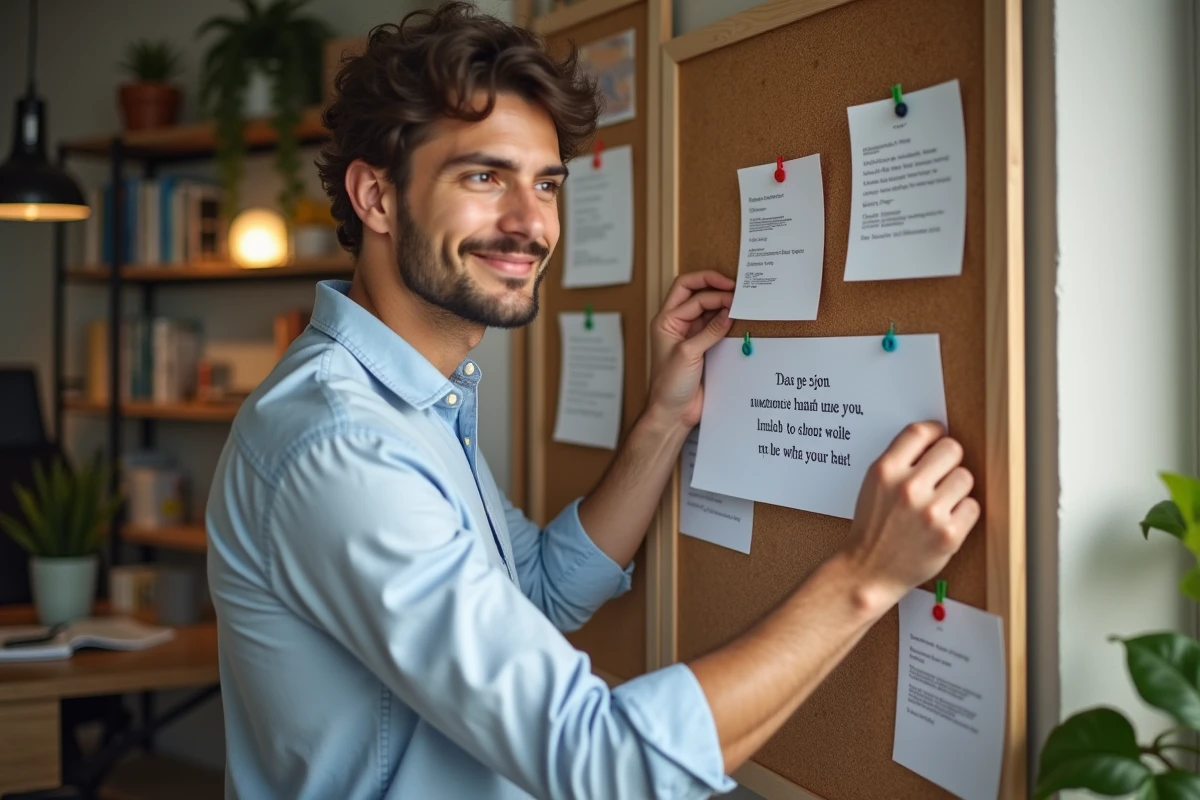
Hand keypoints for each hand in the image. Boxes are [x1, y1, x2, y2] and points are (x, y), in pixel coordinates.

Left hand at [646, 271, 734, 428]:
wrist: (673, 412)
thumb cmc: (669, 385)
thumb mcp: (689, 354)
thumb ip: (709, 331)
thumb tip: (729, 312)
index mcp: (665, 321)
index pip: (690, 295)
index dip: (712, 291)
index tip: (731, 291)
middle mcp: (676, 324)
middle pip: (694, 294)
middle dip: (714, 287)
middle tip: (736, 288)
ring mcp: (689, 335)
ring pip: (706, 309)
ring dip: (722, 304)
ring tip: (740, 302)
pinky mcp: (701, 347)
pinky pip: (714, 327)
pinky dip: (725, 321)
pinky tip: (737, 319)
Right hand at [842, 421, 979, 608]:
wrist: (868, 571)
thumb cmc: (872, 528)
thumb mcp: (873, 486)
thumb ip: (898, 462)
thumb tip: (933, 441)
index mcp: (885, 471)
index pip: (920, 432)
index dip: (935, 432)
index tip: (939, 439)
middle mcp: (908, 488)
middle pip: (951, 449)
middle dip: (949, 460)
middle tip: (942, 475)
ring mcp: (930, 512)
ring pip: (966, 477)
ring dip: (957, 488)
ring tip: (942, 501)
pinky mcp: (949, 535)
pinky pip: (972, 506)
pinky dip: (963, 512)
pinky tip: (946, 520)